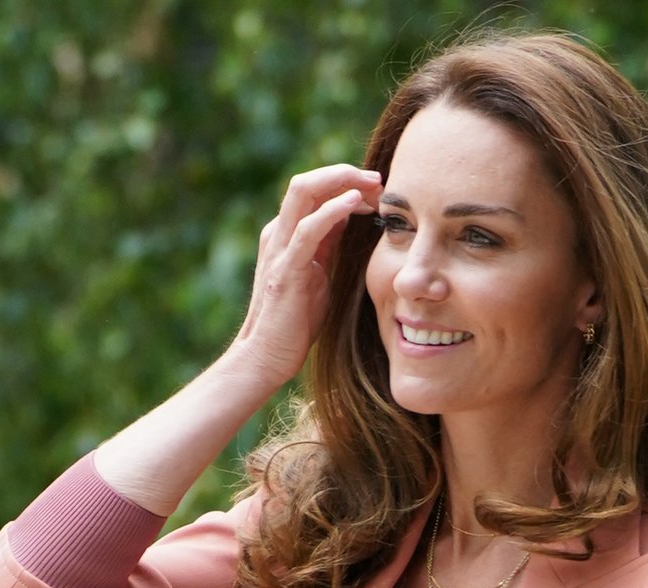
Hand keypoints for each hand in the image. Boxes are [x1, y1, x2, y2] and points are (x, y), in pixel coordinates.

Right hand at [233, 164, 382, 386]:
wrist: (268, 354)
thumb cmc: (295, 320)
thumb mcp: (319, 272)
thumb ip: (329, 243)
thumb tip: (349, 215)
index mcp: (286, 234)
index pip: (314, 192)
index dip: (346, 183)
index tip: (377, 190)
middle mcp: (278, 233)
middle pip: (307, 182)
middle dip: (344, 173)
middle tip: (379, 179)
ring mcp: (279, 247)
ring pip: (303, 192)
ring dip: (341, 182)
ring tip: (373, 185)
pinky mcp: (287, 267)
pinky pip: (308, 228)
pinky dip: (332, 210)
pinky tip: (355, 202)